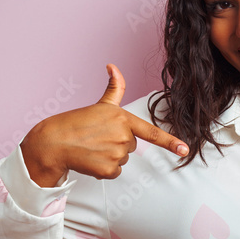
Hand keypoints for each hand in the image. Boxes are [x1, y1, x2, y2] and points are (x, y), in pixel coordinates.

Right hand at [20, 64, 187, 184]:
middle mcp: (123, 136)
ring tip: (92, 148)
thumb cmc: (75, 122)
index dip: (170, 142)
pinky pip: (114, 172)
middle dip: (116, 143)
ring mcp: (117, 154)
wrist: (54, 142)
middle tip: (97, 138)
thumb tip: (113, 65)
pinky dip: (103, 169)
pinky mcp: (109, 169)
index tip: (185, 150)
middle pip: (131, 146)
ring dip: (109, 156)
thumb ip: (114, 88)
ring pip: (122, 160)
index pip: (151, 132)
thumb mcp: (99, 105)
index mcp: (123, 119)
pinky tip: (90, 159)